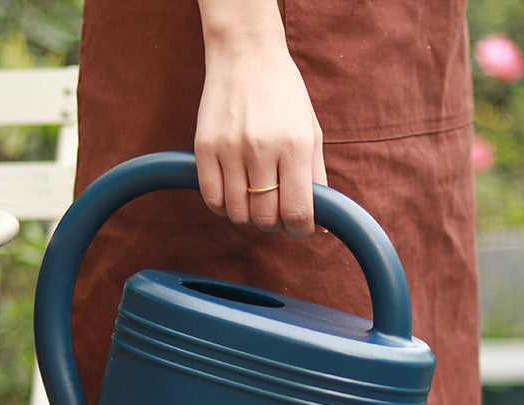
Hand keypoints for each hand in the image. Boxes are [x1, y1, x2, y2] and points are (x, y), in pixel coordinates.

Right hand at [194, 1, 325, 239]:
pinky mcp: (204, 146)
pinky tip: (234, 193)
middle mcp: (262, 149)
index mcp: (295, 147)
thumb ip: (317, 179)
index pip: (297, 212)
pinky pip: (212, 199)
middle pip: (266, 218)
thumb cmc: (286, 98)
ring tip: (255, 198)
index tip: (299, 227)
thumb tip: (320, 225)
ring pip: (238, 213)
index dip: (300, 230)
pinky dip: (225, 206)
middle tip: (276, 209)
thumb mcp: (312, 134)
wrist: (246, 54)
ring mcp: (230, 148)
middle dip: (275, 223)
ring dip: (249, 215)